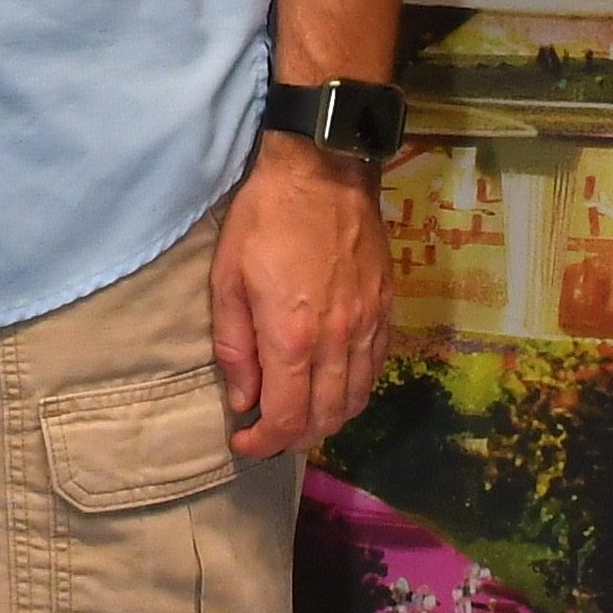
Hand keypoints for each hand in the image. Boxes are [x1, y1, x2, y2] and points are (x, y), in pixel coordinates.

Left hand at [210, 138, 391, 460]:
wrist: (324, 170)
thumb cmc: (264, 219)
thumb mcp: (227, 279)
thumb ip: (234, 347)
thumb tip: (243, 400)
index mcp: (292, 337)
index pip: (287, 418)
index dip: (264, 442)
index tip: (243, 442)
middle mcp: (337, 342)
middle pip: (326, 418)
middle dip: (294, 438)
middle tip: (268, 433)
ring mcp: (368, 326)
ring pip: (356, 399)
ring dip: (327, 420)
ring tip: (300, 416)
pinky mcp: (386, 309)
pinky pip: (376, 368)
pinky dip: (355, 390)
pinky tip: (334, 386)